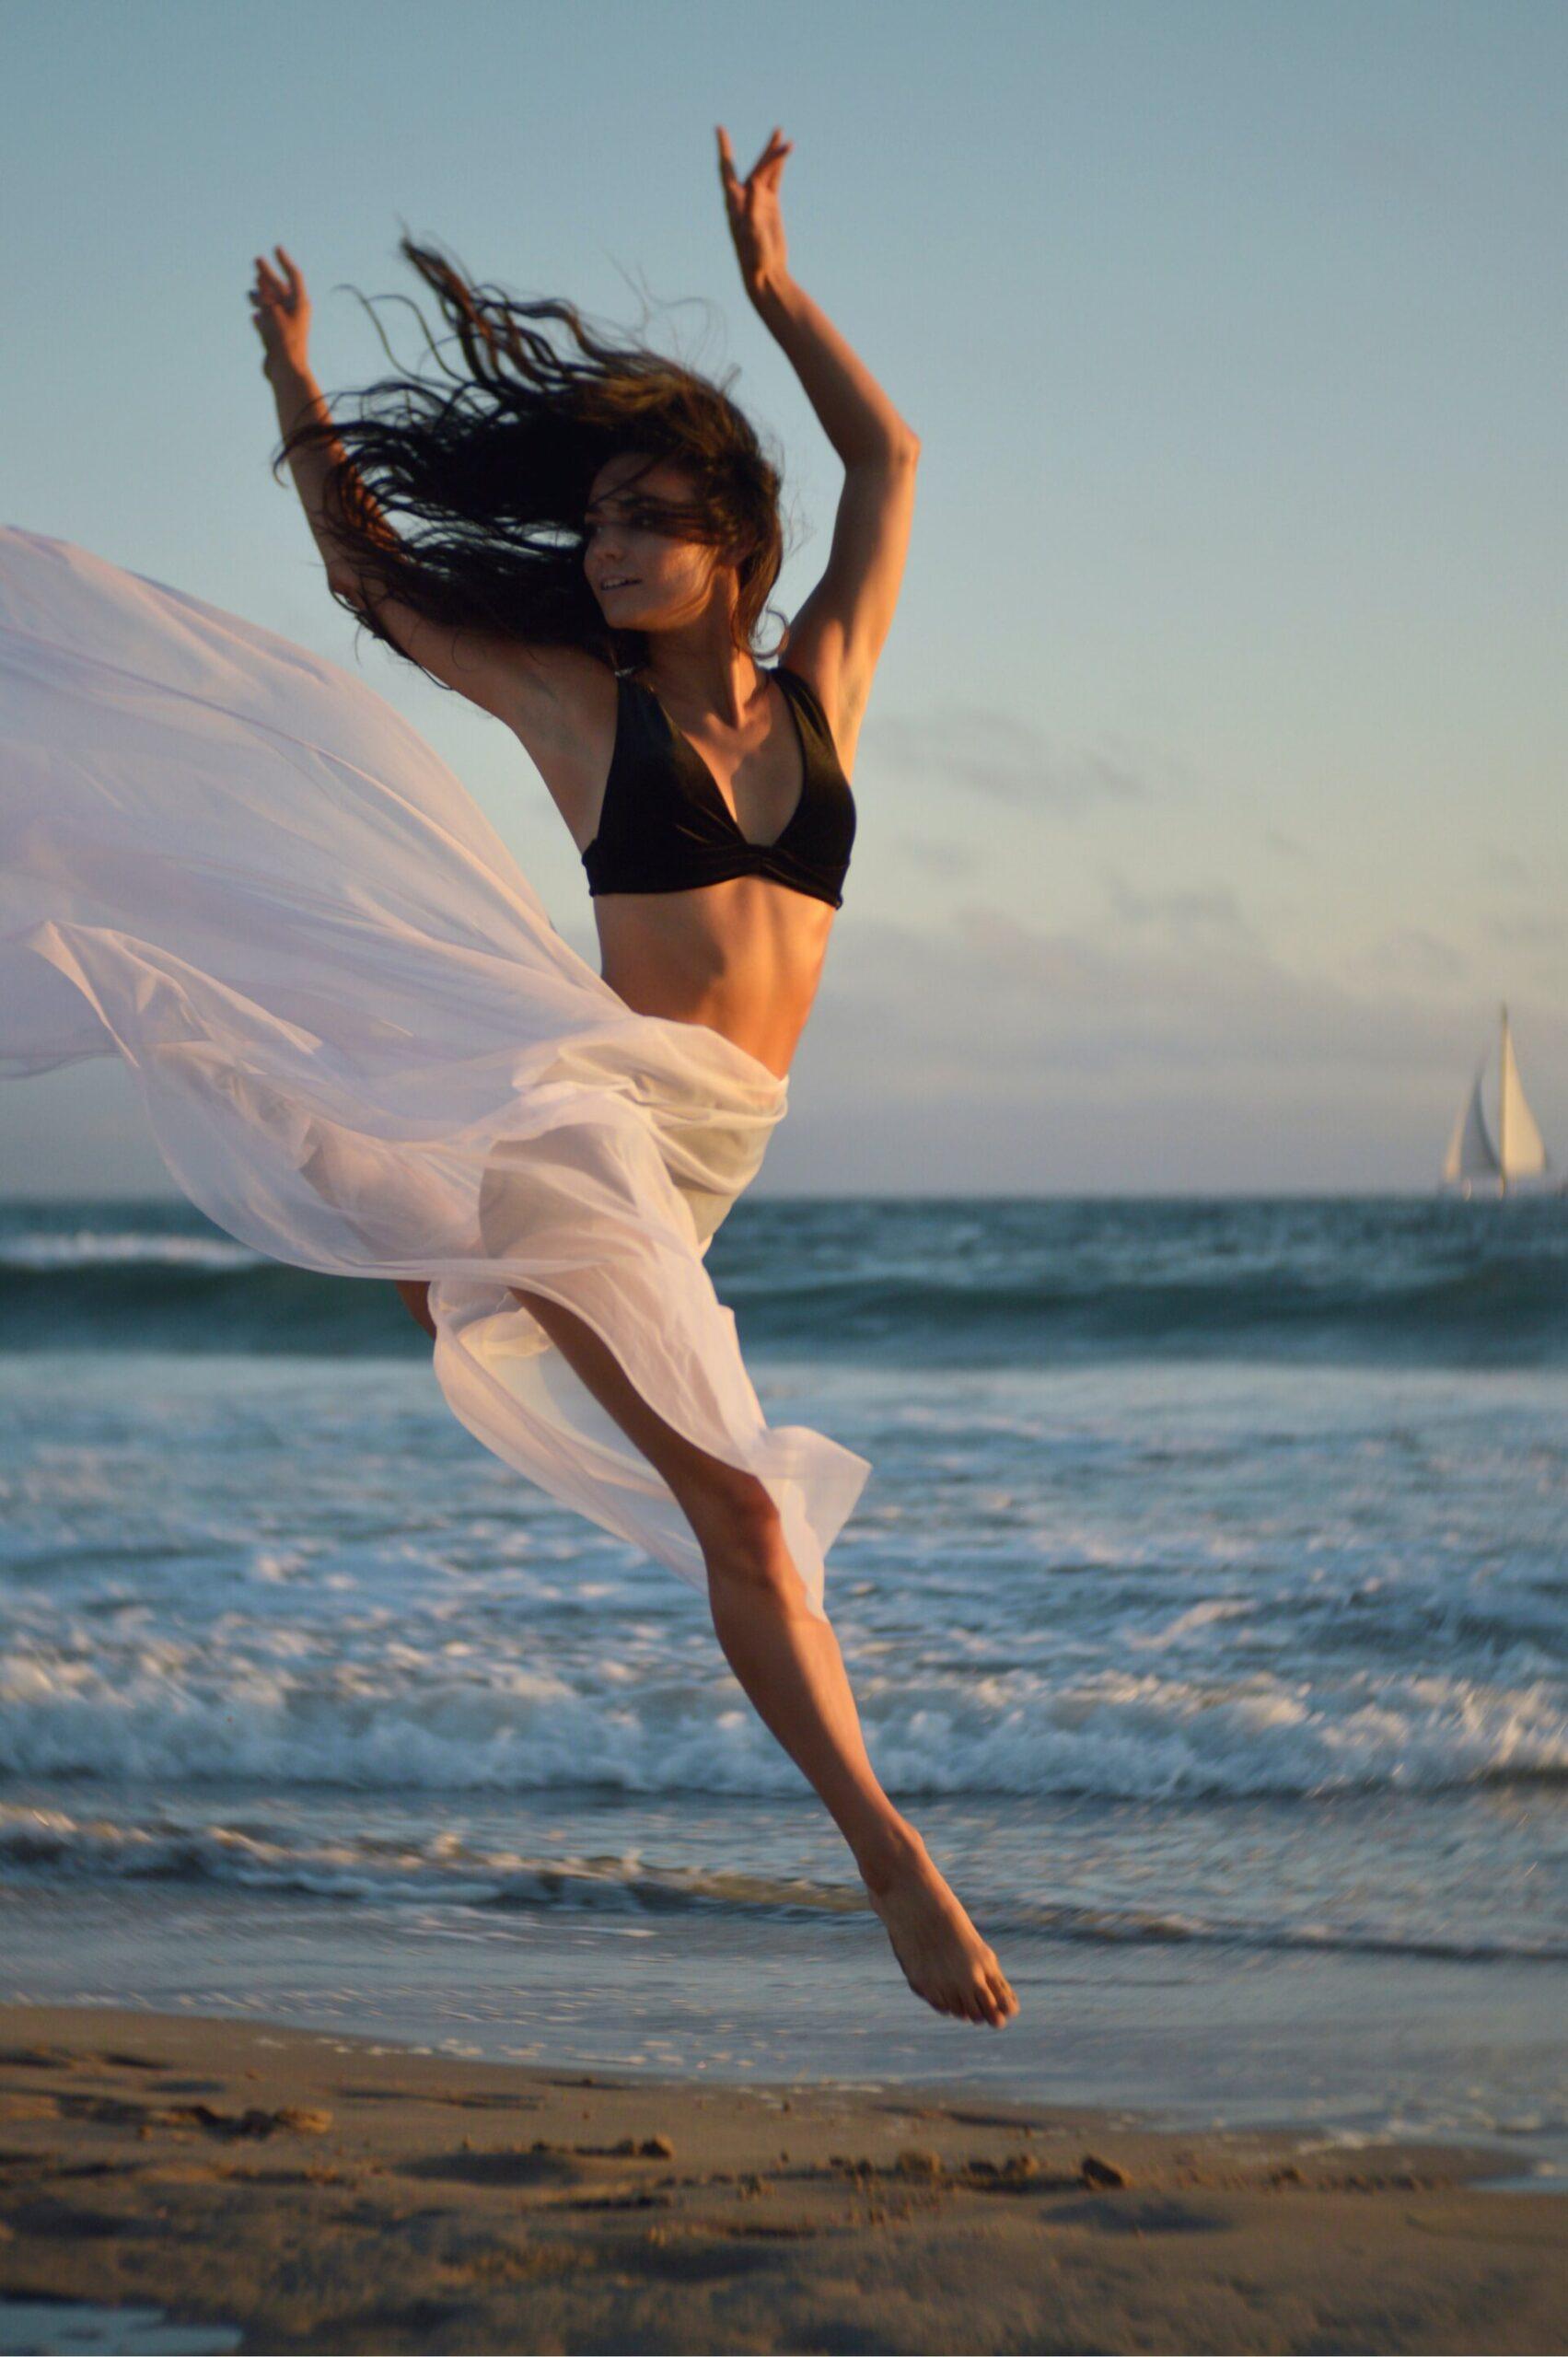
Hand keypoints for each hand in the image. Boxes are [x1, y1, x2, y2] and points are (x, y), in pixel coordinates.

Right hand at [248, 244, 311, 379]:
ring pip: (272, 306)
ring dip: (261, 297)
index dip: (284, 261)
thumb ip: (267, 294)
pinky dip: (262, 319)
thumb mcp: (273, 312)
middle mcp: (295, 314)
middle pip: (280, 289)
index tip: (276, 248)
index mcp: (300, 304)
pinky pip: (269, 325)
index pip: (293, 276)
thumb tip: (260, 277)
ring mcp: (286, 327)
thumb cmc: (283, 341)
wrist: (286, 372)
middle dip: (268, 275)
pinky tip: (254, 317)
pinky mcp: (278, 340)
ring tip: (250, 294)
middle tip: (257, 260)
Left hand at [716, 125, 792, 303]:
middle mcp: (744, 198)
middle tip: (777, 131)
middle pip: (754, 166)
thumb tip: (754, 183)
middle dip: (765, 150)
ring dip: (773, 154)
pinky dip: (779, 168)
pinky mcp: (770, 207)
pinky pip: (774, 181)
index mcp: (734, 202)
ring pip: (766, 171)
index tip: (720, 129)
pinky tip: (785, 155)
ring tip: (782, 135)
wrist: (764, 272)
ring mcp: (758, 201)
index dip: (724, 149)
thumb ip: (752, 207)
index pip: (726, 169)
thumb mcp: (751, 231)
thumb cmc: (753, 256)